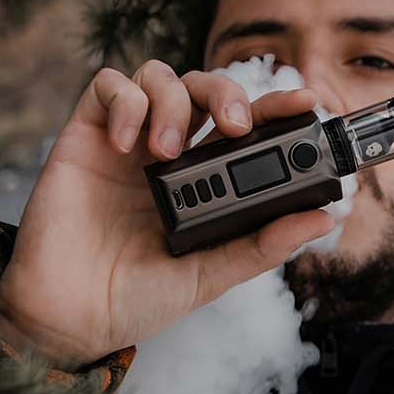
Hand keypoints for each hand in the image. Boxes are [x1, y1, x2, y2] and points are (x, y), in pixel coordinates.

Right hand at [0, 60, 334, 368]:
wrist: (71, 318)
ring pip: (159, 76)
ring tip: (167, 150)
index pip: (243, 127)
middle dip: (226, 92)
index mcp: (202, 180)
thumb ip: (261, 245)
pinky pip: (107, 85)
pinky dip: (125, 101)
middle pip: (204, 88)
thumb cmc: (137, 298)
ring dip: (174, 101)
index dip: (275, 106)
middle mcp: (166, 152)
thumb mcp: (210, 275)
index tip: (307, 103)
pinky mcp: (85, 135)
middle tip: (234, 125)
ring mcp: (126, 140)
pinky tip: (126, 144)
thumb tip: (322, 219)